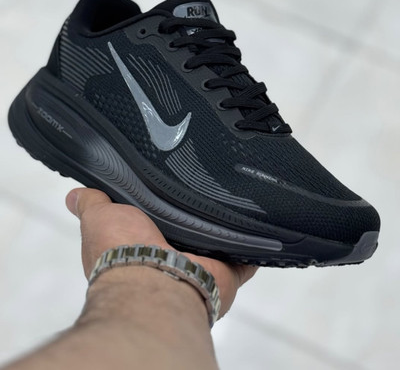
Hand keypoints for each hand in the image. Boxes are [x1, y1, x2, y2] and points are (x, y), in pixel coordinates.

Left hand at [66, 188, 257, 318]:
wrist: (156, 281)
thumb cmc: (123, 253)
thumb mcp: (99, 219)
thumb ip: (92, 204)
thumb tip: (74, 195)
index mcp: (145, 248)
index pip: (157, 224)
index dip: (161, 210)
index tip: (166, 189)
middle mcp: (174, 259)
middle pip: (190, 232)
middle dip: (194, 215)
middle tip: (202, 186)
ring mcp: (202, 267)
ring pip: (218, 242)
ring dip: (221, 228)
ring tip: (229, 196)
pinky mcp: (228, 272)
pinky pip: (246, 257)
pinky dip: (251, 247)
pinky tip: (255, 226)